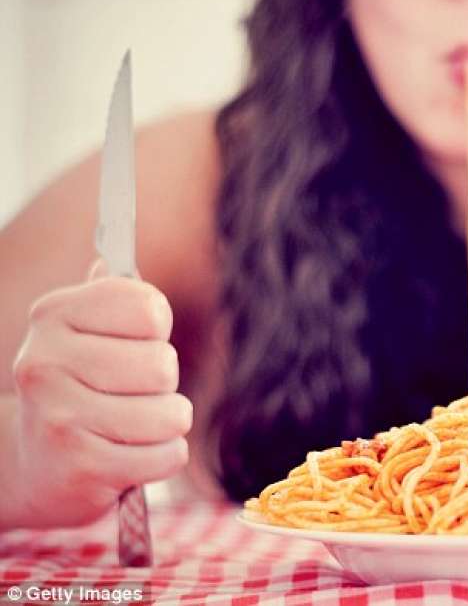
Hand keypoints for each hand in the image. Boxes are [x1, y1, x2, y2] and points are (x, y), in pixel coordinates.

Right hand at [8, 260, 190, 527]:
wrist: (35, 466)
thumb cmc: (81, 386)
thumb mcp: (87, 333)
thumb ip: (112, 298)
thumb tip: (112, 261)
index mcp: (52, 315)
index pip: (147, 307)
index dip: (157, 328)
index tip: (136, 340)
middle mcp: (45, 362)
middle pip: (163, 364)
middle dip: (163, 384)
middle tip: (131, 393)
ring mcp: (59, 417)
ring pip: (172, 413)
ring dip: (167, 423)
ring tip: (133, 425)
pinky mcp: (81, 467)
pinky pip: (169, 454)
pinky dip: (164, 457)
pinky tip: (131, 456)